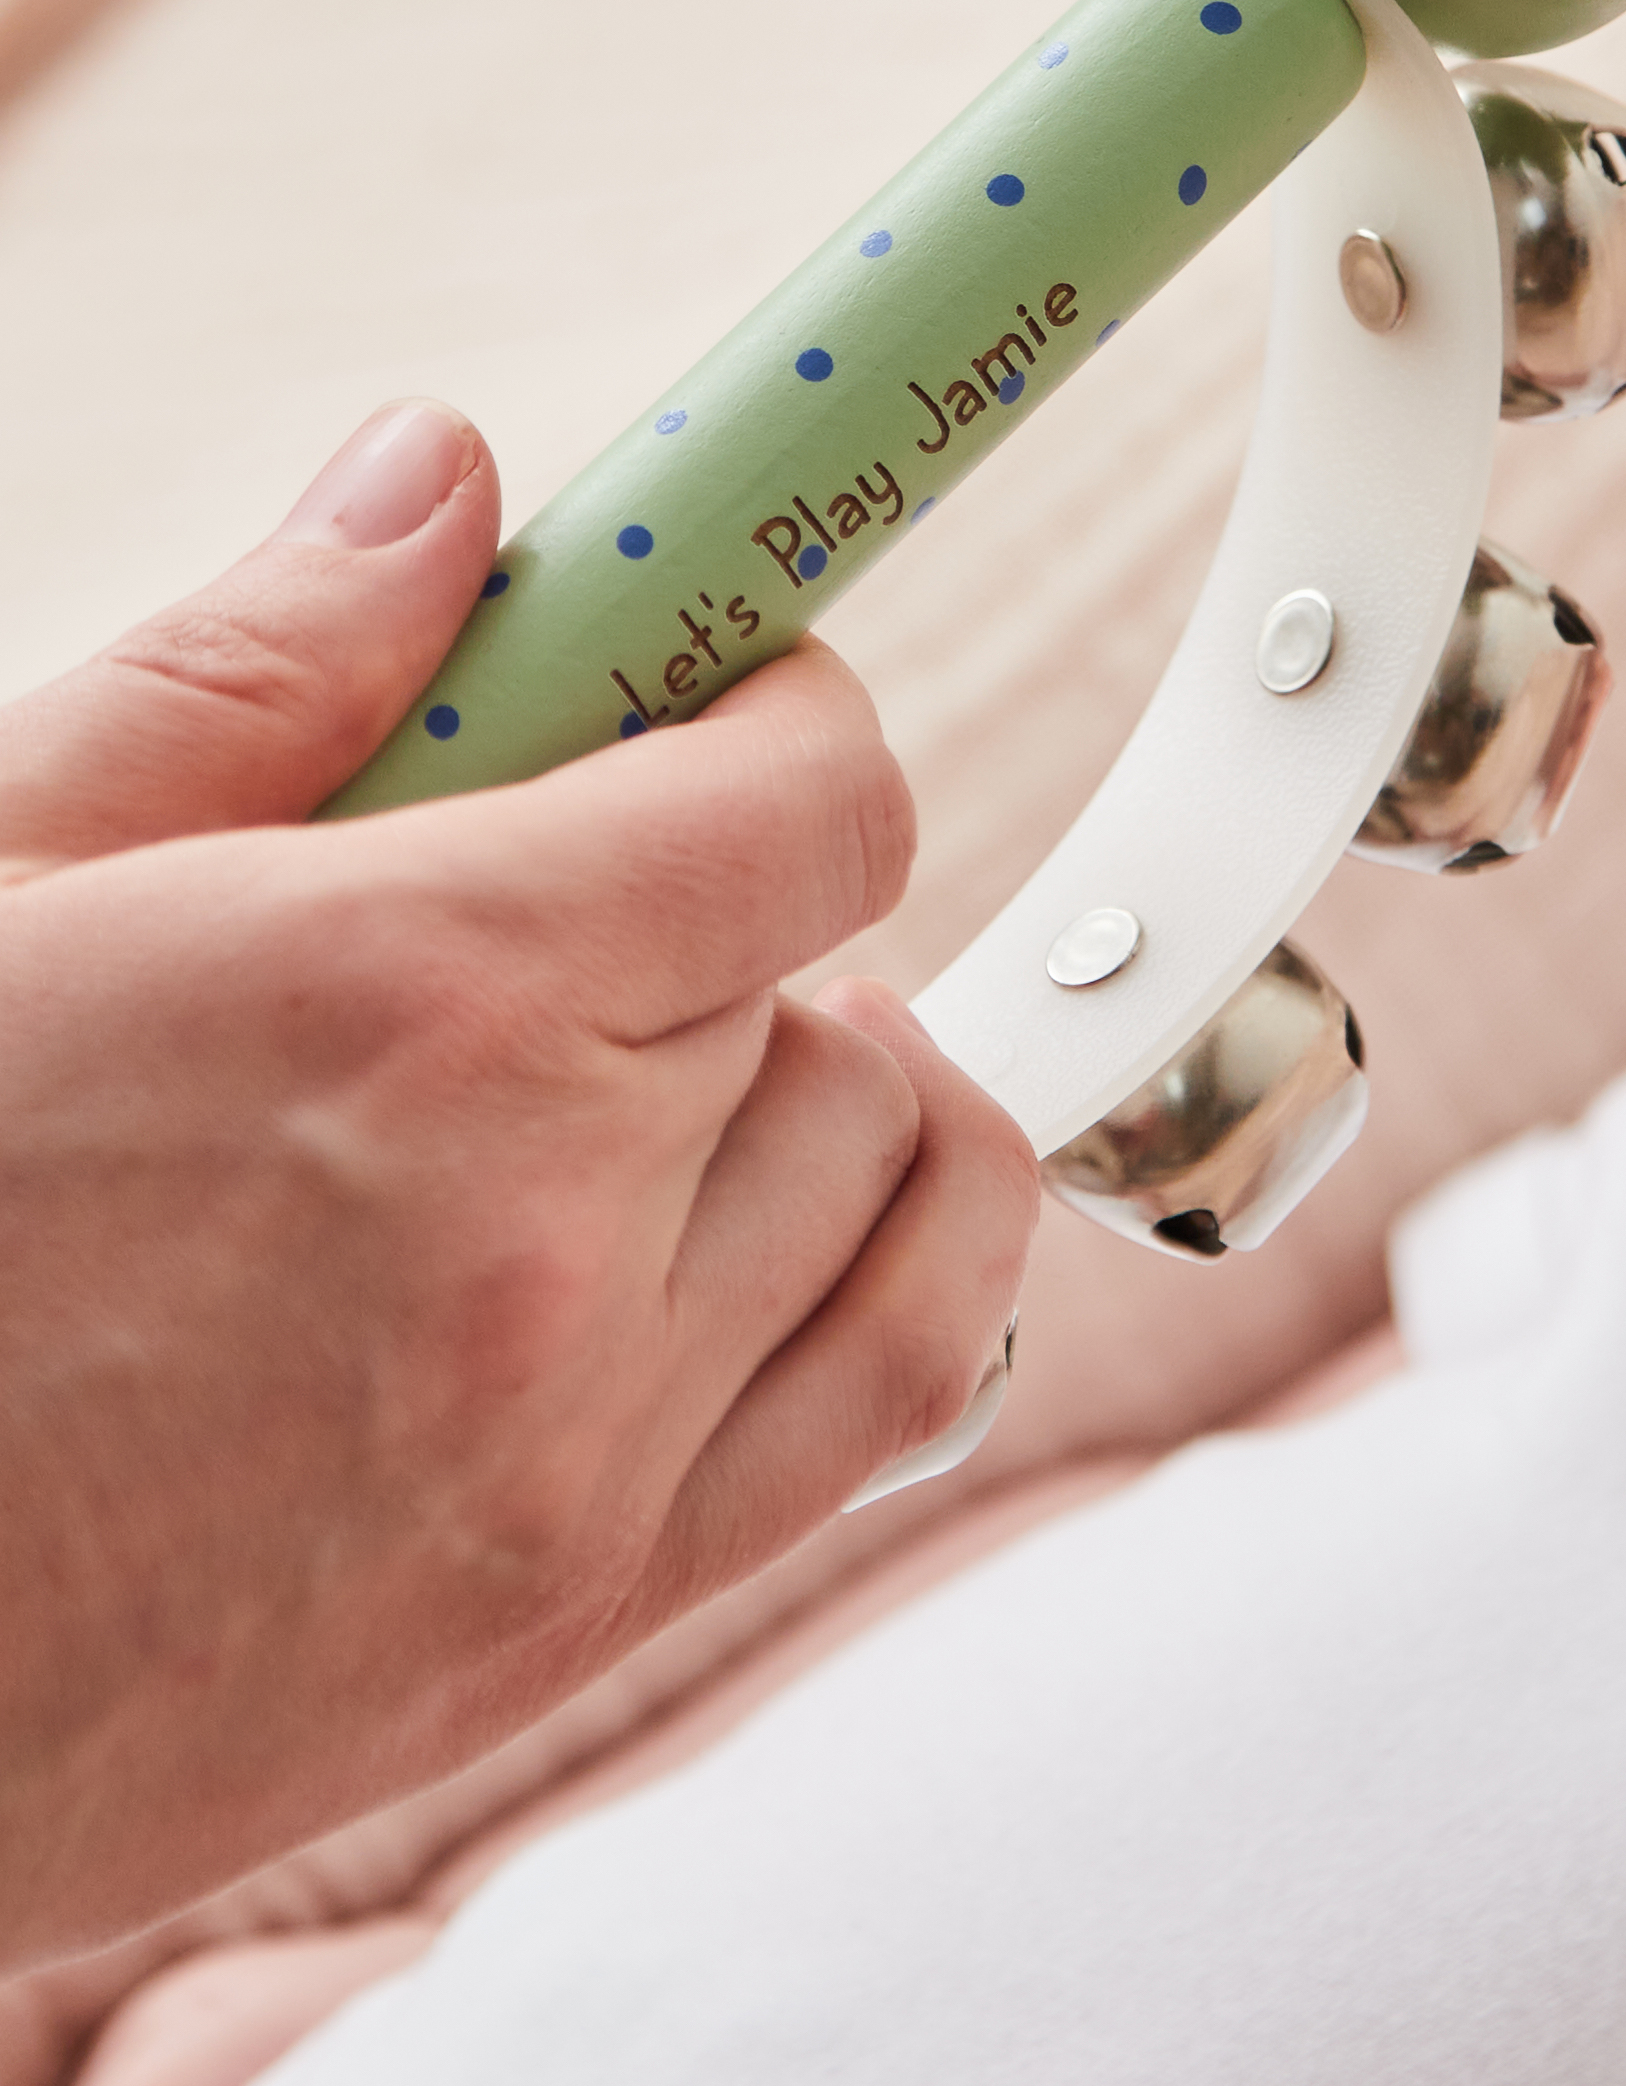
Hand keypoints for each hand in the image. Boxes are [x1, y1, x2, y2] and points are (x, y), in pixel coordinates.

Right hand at [0, 402, 1036, 1971]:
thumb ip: (255, 675)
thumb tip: (442, 482)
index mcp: (412, 995)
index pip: (810, 805)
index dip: (782, 720)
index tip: (724, 709)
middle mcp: (548, 1220)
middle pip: (826, 976)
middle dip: (714, 920)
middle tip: (563, 931)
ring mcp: (591, 1437)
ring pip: (895, 1160)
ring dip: (796, 1088)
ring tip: (646, 1078)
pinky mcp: (594, 1603)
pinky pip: (910, 1377)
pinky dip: (910, 1254)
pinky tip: (792, 1210)